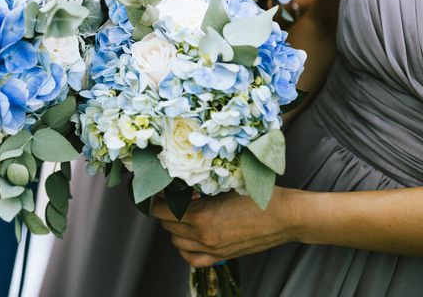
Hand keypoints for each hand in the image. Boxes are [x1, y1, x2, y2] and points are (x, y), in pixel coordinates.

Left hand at [153, 187, 299, 266]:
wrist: (283, 216)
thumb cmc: (257, 195)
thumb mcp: (223, 184)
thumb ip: (200, 188)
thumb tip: (180, 184)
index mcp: (202, 216)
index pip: (162, 210)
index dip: (157, 199)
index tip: (160, 189)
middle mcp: (204, 236)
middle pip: (167, 225)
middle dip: (165, 210)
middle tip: (172, 196)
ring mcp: (212, 249)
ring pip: (176, 241)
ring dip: (174, 226)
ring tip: (182, 212)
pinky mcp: (221, 256)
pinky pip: (191, 258)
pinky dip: (184, 246)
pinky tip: (189, 234)